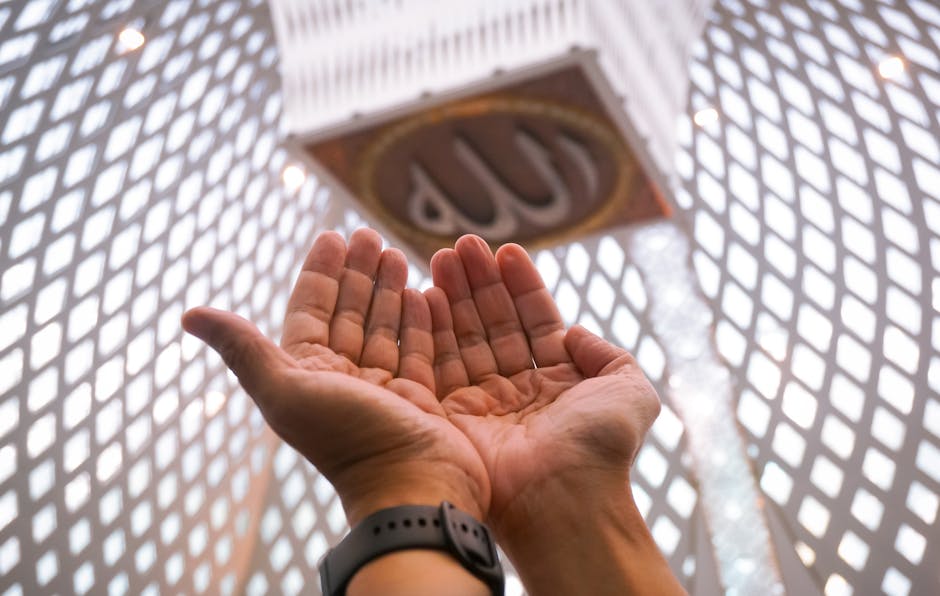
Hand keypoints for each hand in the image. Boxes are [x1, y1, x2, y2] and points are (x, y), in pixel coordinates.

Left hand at [182, 229, 489, 523]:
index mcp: (308, 373)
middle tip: (370, 234)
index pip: (312, 309)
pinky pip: (417, 349)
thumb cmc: (348, 439)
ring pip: (384, 327)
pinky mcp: (419, 398)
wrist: (410, 488)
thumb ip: (242, 348)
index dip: (321, 272)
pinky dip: (418, 321)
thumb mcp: (285, 390)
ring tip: (397, 253)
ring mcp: (383, 389)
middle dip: (359, 273)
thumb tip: (189, 313)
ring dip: (389, 290)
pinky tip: (424, 293)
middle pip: (350, 313)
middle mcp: (343, 379)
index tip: (332, 234)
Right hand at [428, 235, 661, 537]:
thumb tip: (576, 333)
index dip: (521, 285)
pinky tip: (426, 293)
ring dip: (453, 294)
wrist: (565, 497)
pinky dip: (432, 328)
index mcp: (558, 383)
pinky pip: (439, 364)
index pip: (535, 321)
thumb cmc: (602, 446)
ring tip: (441, 255)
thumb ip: (609, 355)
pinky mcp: (452, 417)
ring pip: (465, 337)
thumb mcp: (630, 390)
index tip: (505, 250)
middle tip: (461, 244)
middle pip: (494, 323)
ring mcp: (484, 403)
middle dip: (479, 282)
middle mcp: (519, 390)